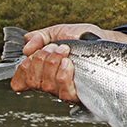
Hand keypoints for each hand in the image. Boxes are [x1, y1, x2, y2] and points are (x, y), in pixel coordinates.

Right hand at [10, 23, 126, 100]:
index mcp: (43, 70)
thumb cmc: (83, 38)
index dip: (21, 70)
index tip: (29, 54)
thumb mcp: (58, 31)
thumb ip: (39, 37)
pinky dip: (63, 75)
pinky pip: (64, 92)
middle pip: (34, 81)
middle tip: (54, 47)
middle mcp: (52, 83)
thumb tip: (26, 47)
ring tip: (63, 50)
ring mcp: (66, 89)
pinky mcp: (80, 94)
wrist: (104, 41)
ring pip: (47, 86)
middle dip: (40, 60)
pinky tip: (68, 63)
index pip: (23, 80)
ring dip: (52, 64)